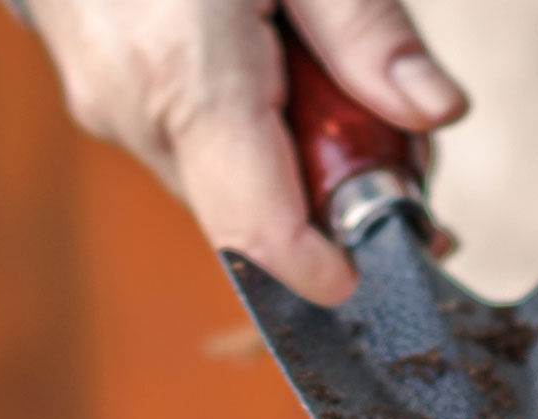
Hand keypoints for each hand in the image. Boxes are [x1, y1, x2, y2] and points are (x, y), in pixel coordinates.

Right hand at [24, 0, 467, 304]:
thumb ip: (365, 30)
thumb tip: (436, 111)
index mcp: (186, 74)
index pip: (260, 237)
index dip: (328, 270)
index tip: (391, 257)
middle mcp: (136, 110)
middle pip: (253, 218)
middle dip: (328, 200)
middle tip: (392, 145)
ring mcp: (110, 106)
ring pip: (224, 185)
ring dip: (287, 162)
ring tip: (324, 83)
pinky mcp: (102, 94)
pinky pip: (190, 146)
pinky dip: (243, 132)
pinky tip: (272, 70)